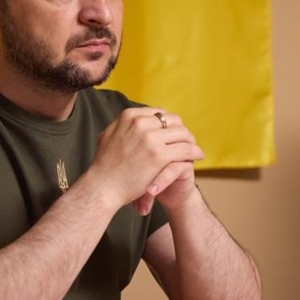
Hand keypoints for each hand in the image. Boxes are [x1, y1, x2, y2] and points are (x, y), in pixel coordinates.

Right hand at [88, 108, 203, 213]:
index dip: (169, 123)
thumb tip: (129, 119)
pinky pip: (185, 149)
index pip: (158, 113)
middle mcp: (140, 123)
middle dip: (181, 130)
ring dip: (191, 141)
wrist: (102, 187)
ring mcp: (150, 138)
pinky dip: (194, 152)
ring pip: (182, 133)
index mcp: (129, 116)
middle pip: (172, 120)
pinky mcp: (159, 155)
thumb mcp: (108, 135)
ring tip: (195, 149)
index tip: (174, 132)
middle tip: (188, 140)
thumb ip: (121, 126)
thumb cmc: (104, 167)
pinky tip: (198, 156)